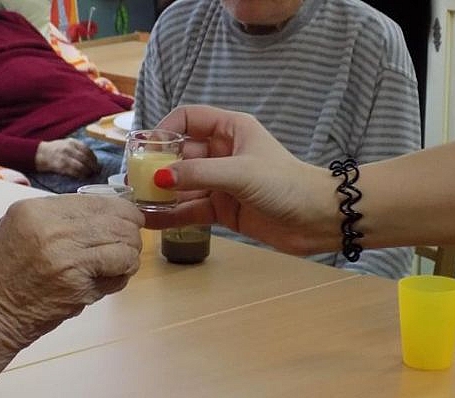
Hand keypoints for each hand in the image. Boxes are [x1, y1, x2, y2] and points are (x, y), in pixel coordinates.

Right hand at [0, 195, 143, 397]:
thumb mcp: (17, 226)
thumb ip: (57, 216)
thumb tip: (103, 212)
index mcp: (37, 209)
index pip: (100, 201)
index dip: (122, 212)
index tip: (129, 221)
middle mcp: (53, 227)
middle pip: (119, 220)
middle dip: (130, 233)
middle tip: (127, 247)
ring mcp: (67, 256)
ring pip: (126, 245)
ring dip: (128, 257)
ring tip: (115, 267)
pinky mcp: (77, 285)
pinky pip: (118, 272)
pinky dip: (120, 277)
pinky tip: (105, 282)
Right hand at [35, 138, 100, 178]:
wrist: (40, 154)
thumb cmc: (56, 149)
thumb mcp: (67, 143)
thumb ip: (78, 148)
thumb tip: (92, 158)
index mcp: (72, 142)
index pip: (87, 150)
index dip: (94, 158)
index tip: (97, 163)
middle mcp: (69, 148)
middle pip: (85, 158)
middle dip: (93, 166)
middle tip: (96, 171)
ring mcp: (64, 157)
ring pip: (81, 166)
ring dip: (87, 172)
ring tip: (90, 174)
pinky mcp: (61, 166)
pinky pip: (74, 172)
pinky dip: (80, 175)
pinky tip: (83, 176)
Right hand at [142, 105, 340, 254]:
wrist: (319, 219)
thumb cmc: (287, 184)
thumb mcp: (240, 173)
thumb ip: (198, 174)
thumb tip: (160, 178)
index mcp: (231, 130)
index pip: (188, 119)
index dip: (164, 129)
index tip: (146, 148)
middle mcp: (223, 153)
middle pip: (179, 154)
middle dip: (157, 166)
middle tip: (135, 181)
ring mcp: (222, 182)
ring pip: (183, 184)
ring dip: (161, 194)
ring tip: (136, 204)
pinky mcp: (224, 209)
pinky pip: (191, 209)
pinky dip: (172, 215)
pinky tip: (151, 221)